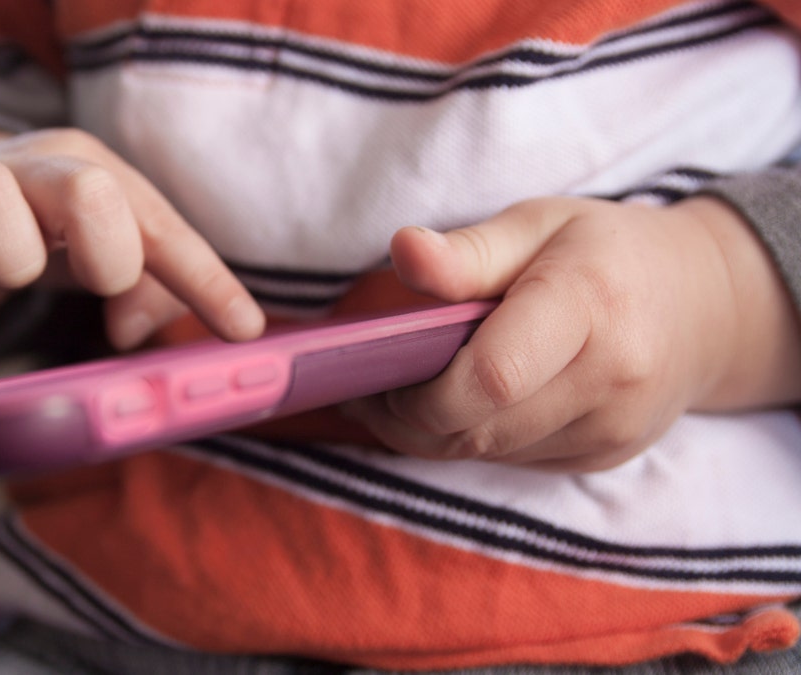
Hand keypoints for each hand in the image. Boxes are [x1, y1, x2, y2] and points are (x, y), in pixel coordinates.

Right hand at [0, 128, 263, 348]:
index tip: (241, 331)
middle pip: (84, 188)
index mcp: (95, 176)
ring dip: (6, 251)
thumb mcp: (110, 259)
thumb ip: (151, 292)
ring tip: (10, 276)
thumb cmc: (48, 234)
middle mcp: (34, 171)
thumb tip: (132, 335)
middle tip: (99, 281)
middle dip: (105, 248)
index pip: (161, 226)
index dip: (204, 280)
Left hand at [344, 196, 800, 471]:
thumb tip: (402, 251)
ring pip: (487, 454)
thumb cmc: (603, 253)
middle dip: (406, 419)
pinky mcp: (604, 456)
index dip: (418, 390)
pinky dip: (469, 440)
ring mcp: (612, 428)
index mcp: (589, 305)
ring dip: (429, 435)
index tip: (372, 372)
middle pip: (478, 428)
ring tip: (391, 396)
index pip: (491, 376)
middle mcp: (611, 379)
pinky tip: (448, 409)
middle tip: (364, 389)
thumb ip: (468, 252)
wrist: (704, 304)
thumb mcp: (537, 225)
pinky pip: (513, 461)